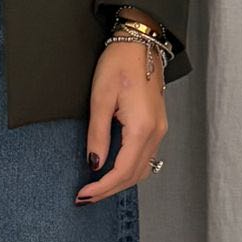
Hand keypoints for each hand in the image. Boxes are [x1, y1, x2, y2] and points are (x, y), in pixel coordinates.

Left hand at [76, 38, 166, 200]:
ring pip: (142, 168)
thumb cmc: (118, 65)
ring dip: (119, 182)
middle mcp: (155, 132)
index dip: (102, 187)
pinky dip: (128, 169)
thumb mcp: (100, 99)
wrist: (140, 44)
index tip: (83, 194)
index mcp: (142, 128)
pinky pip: (145, 156)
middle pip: (134, 175)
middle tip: (84, 197)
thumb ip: (97, 134)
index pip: (123, 170)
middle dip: (109, 190)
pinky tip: (111, 171)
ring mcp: (159, 129)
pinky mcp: (156, 125)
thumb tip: (95, 163)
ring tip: (95, 188)